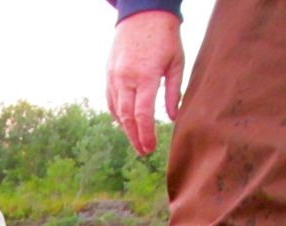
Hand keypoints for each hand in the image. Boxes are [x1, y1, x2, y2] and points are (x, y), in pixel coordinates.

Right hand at [106, 10, 183, 155]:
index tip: (150, 148)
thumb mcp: (176, 62)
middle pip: (126, 117)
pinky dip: (117, 114)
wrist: (142, 13)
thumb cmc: (165, 37)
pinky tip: (125, 123)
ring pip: (116, 110)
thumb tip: (173, 117)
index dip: (146, 134)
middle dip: (135, 137)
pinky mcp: (109, 73)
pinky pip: (111, 99)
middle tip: (143, 151)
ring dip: (125, 128)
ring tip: (136, 140)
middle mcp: (126, 78)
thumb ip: (173, 92)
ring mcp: (114, 76)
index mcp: (145, 76)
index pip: (142, 114)